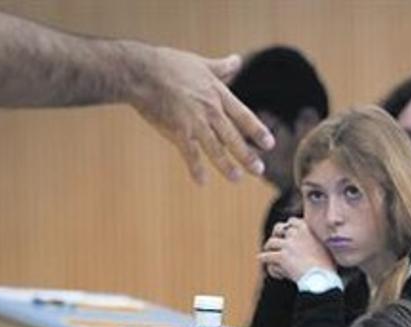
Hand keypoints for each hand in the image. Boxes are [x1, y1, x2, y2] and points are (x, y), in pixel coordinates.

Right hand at [127, 46, 274, 184]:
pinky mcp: (177, 130)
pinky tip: (202, 182)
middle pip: (233, 136)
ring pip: (216, 148)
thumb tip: (237, 60)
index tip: (270, 144)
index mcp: (217, 94)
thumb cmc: (168, 64)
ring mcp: (194, 122)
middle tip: (259, 170)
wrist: (141, 71)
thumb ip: (221, 67)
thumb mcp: (200, 63)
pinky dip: (196, 168)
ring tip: (237, 178)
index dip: (257, 131)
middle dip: (247, 155)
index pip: (243, 115)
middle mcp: (210, 110)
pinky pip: (190, 153)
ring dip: (227, 165)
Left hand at [258, 218, 334, 281]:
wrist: (322, 278)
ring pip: (271, 243)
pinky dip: (267, 263)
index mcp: (307, 229)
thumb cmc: (328, 267)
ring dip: (269, 249)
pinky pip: (266, 257)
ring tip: (269, 256)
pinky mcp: (281, 257)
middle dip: (275, 234)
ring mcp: (287, 245)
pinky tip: (272, 270)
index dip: (288, 227)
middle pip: (279, 228)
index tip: (287, 233)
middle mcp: (296, 234)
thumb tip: (315, 245)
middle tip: (275, 242)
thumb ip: (317, 242)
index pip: (292, 221)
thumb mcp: (326, 248)